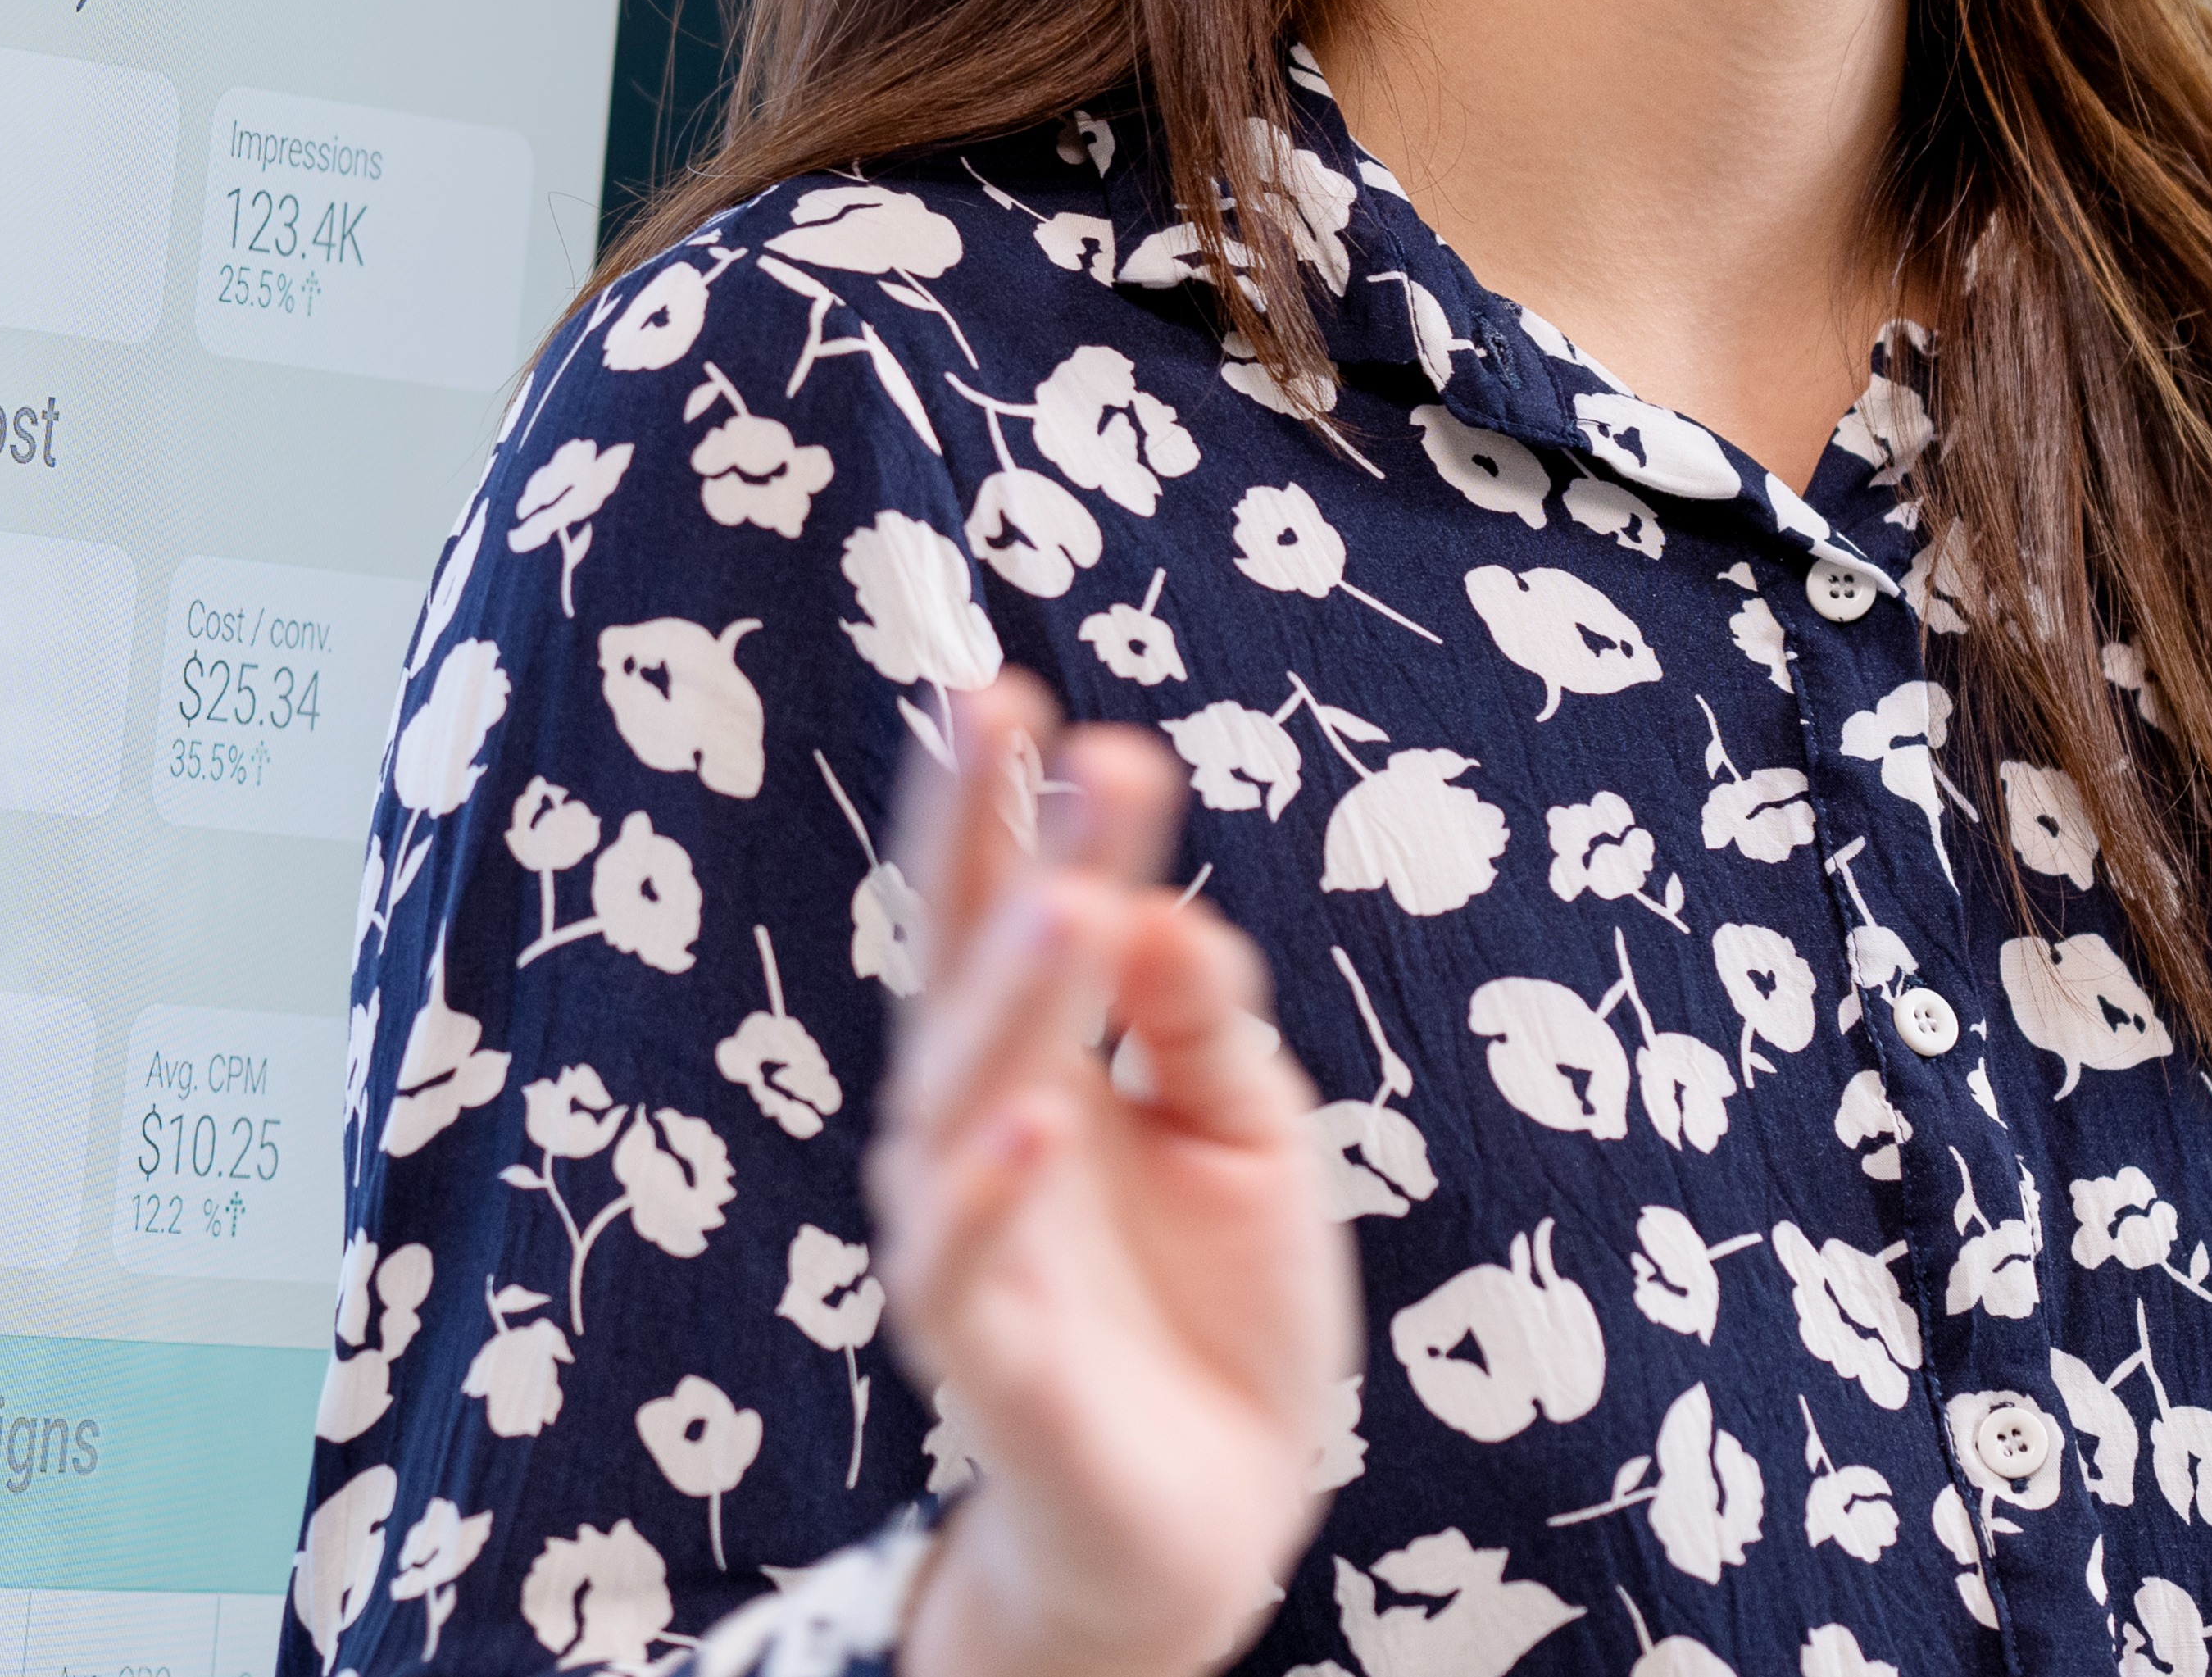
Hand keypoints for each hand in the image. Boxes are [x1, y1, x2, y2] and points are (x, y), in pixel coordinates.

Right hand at [880, 673, 1356, 1676]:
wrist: (1214, 1519)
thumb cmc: (1218, 1309)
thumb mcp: (1248, 1130)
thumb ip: (1202, 1018)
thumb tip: (1152, 901)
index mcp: (1040, 1058)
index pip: (1013, 904)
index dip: (1014, 804)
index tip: (1035, 692)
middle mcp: (981, 1125)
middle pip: (963, 962)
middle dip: (975, 836)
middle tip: (1000, 706)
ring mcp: (974, 1237)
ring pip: (962, 1092)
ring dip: (1009, 992)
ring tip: (1067, 894)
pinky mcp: (987, 1355)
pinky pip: (963, 1263)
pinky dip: (990, 1192)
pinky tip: (1037, 1117)